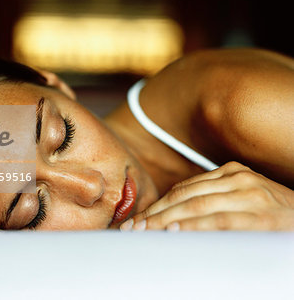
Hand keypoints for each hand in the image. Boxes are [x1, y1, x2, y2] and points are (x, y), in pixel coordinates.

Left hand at [120, 161, 293, 230]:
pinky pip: (219, 221)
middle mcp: (238, 179)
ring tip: (144, 232)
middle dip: (154, 214)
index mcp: (230, 173)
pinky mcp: (261, 216)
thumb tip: (172, 218)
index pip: (182, 189)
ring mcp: (250, 195)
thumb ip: (213, 201)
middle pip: (184, 196)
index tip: (137, 220)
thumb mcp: (242, 199)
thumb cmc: (274, 214)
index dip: (157, 205)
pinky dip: (194, 226)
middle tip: (132, 229)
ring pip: (196, 206)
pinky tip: (175, 232)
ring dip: (165, 220)